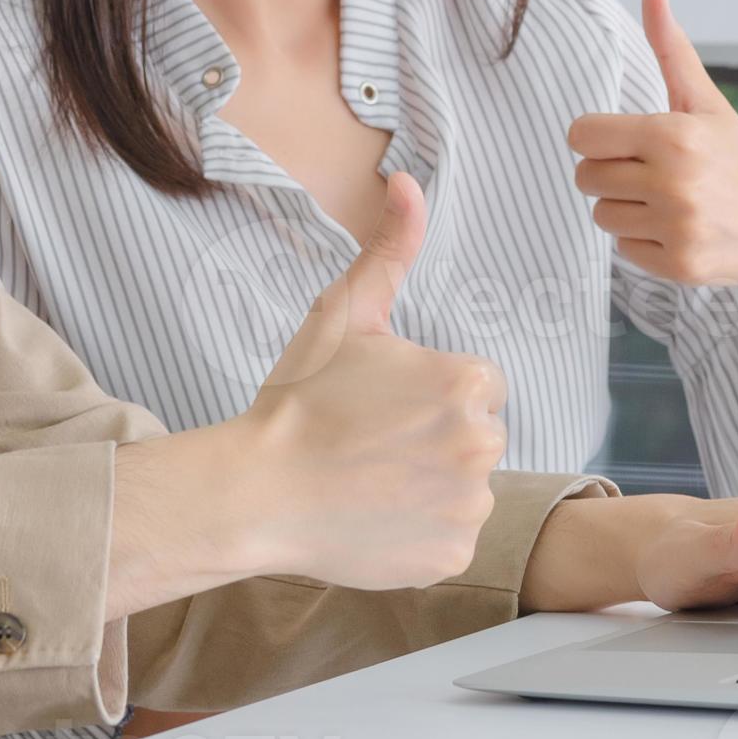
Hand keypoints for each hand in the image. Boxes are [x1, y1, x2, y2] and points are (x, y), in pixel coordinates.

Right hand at [234, 173, 508, 589]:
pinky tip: (374, 518)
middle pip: (477, 435)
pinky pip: (450, 536)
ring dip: (431, 485)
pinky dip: (420, 532)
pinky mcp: (451, 555)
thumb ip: (389, 248)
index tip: (384, 405)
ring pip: (466, 487)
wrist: (256, 492)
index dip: (430, 392)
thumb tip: (407, 182)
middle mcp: (482, 444)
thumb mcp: (343, 314)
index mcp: (467, 382)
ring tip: (370, 480)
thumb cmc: (299, 401)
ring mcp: (469, 507)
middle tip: (371, 443)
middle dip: (435, 437)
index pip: (478, 385)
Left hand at [567, 0, 737, 289]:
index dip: (598, 138)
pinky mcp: (680, 265)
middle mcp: (674, 181)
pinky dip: (645, 240)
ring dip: (626, 208)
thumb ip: (671, 48)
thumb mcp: (705, 101)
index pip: (582, 135)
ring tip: (668, 202)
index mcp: (673, 134)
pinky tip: (679, 228)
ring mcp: (678, 227)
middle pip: (586, 176)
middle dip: (612, 173)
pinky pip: (623, 248)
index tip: (625, 142)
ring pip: (601, 214)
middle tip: (653, 173)